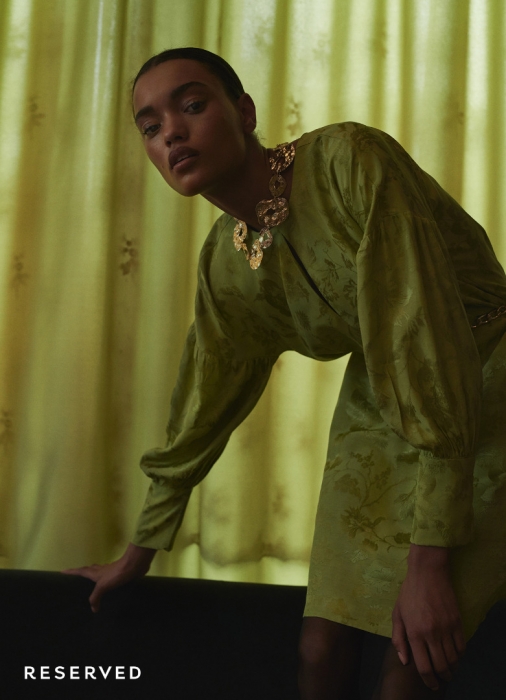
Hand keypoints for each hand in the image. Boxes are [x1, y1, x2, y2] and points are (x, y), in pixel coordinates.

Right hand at [62, 543, 155, 612]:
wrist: (134, 565)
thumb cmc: (116, 574)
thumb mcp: (103, 586)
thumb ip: (96, 597)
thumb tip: (93, 609)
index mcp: (95, 573)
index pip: (80, 571)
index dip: (71, 572)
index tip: (62, 571)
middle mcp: (101, 571)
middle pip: (88, 570)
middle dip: (81, 572)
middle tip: (76, 576)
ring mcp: (110, 571)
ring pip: (98, 572)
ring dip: (93, 576)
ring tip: (91, 583)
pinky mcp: (118, 574)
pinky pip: (108, 578)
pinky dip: (105, 582)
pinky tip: (109, 587)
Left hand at [391, 544, 465, 690]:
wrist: (428, 573)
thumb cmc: (409, 593)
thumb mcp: (397, 614)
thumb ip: (398, 639)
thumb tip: (404, 660)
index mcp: (414, 633)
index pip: (424, 666)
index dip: (428, 680)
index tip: (431, 684)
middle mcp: (431, 634)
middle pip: (440, 666)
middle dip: (441, 677)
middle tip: (440, 679)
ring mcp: (446, 628)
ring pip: (453, 659)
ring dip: (452, 668)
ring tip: (448, 669)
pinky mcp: (457, 622)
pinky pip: (461, 646)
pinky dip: (459, 655)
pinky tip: (455, 655)